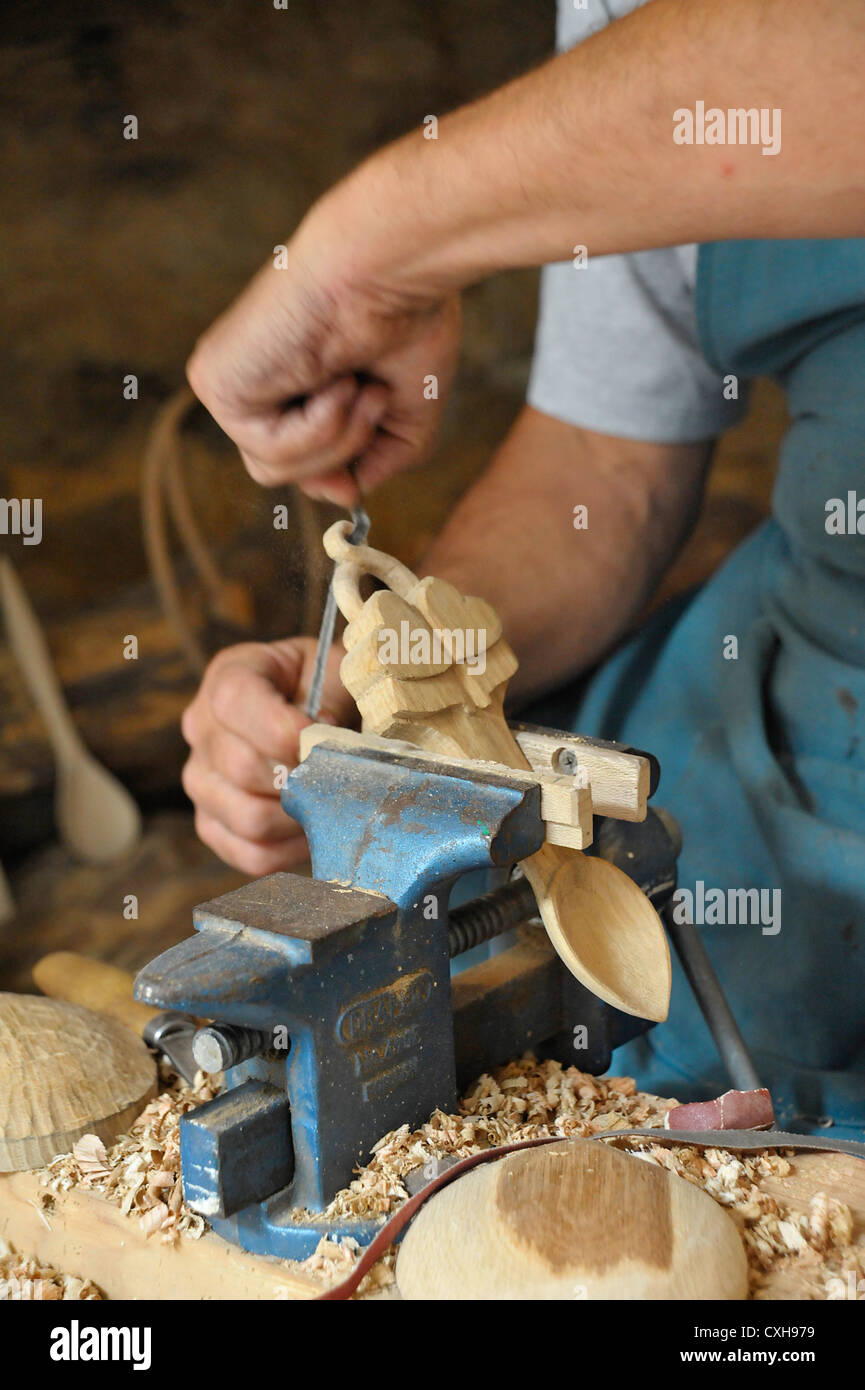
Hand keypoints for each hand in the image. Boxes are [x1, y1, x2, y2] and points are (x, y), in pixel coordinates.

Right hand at [181, 637, 352, 873]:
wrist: (323, 716)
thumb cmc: (332, 691)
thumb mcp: (339, 675)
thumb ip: (332, 698)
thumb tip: (321, 740)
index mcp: (230, 675)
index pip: (233, 701)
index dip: (281, 727)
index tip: (324, 736)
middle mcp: (202, 727)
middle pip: (241, 767)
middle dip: (300, 777)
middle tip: (337, 775)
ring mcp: (201, 779)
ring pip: (246, 817)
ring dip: (299, 817)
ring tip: (328, 802)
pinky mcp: (212, 825)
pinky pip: (250, 854)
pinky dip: (291, 850)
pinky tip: (313, 828)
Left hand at [186, 188, 461, 504]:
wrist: (389, 269)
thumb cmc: (405, 320)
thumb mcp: (404, 417)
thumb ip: (375, 463)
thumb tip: (344, 496)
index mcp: (285, 382)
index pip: (289, 458)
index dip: (328, 473)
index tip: (356, 479)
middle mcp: (247, 381)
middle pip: (278, 472)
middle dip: (335, 455)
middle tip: (370, 399)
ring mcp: (225, 382)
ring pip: (272, 470)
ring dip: (336, 441)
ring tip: (358, 384)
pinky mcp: (214, 382)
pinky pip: (268, 452)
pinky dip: (317, 428)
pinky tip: (334, 380)